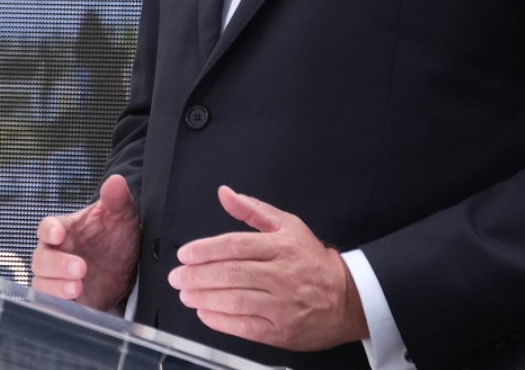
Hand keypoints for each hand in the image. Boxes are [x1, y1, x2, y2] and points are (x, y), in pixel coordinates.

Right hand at [32, 174, 140, 309]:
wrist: (128, 268)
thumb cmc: (115, 237)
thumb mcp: (121, 216)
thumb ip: (116, 199)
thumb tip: (116, 181)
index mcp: (64, 230)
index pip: (47, 228)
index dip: (50, 231)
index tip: (59, 234)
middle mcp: (55, 254)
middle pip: (42, 259)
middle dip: (57, 265)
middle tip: (81, 269)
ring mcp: (57, 279)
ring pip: (42, 284)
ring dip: (56, 287)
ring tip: (78, 288)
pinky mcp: (64, 300)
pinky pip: (51, 305)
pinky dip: (58, 306)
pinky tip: (73, 306)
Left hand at [168, 185, 366, 350]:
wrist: (347, 299)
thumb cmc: (312, 261)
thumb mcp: (288, 226)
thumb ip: (252, 210)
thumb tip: (225, 193)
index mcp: (281, 247)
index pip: (235, 246)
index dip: (205, 250)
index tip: (184, 254)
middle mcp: (282, 275)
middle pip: (230, 273)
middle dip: (196, 276)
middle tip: (177, 277)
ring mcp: (282, 304)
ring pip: (234, 300)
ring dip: (203, 298)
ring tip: (185, 294)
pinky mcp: (281, 330)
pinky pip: (244, 326)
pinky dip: (219, 321)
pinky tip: (204, 313)